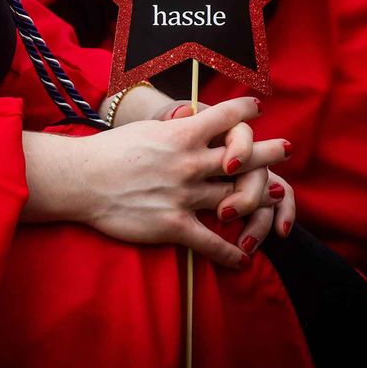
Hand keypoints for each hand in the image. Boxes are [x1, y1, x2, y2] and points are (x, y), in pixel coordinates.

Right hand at [24, 97, 288, 267]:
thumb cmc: (108, 150)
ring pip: (236, 198)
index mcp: (181, 134)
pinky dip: (231, 253)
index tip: (257, 109)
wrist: (82, 179)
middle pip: (243, 157)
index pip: (226, 117)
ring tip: (275, 195)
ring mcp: (184, 195)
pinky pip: (212, 242)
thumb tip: (192, 117)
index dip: (246, 111)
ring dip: (260, 199)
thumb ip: (174, 127)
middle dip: (268, 152)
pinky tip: (243, 258)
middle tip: (284, 149)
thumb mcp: (146, 128)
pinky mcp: (174, 224)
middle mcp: (189, 162)